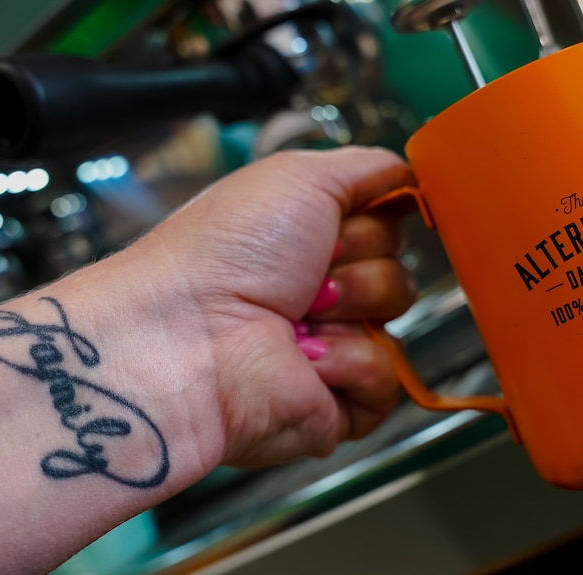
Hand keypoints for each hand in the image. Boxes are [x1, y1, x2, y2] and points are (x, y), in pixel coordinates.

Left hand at [147, 146, 416, 467]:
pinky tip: (301, 356)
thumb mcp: (297, 176)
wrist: (187, 332)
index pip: (384, 222)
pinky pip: (386, 376)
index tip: (340, 219)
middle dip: (359, 259)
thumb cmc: (221, 252)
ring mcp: (324, 346)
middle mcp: (313, 291)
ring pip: (396, 318)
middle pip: (397, 267)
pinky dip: (347, 360)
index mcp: (302, 240)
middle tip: (307, 271)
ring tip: (297, 314)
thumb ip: (365, 169)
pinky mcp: (331, 403)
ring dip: (352, 305)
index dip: (372, 218)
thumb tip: (405, 175)